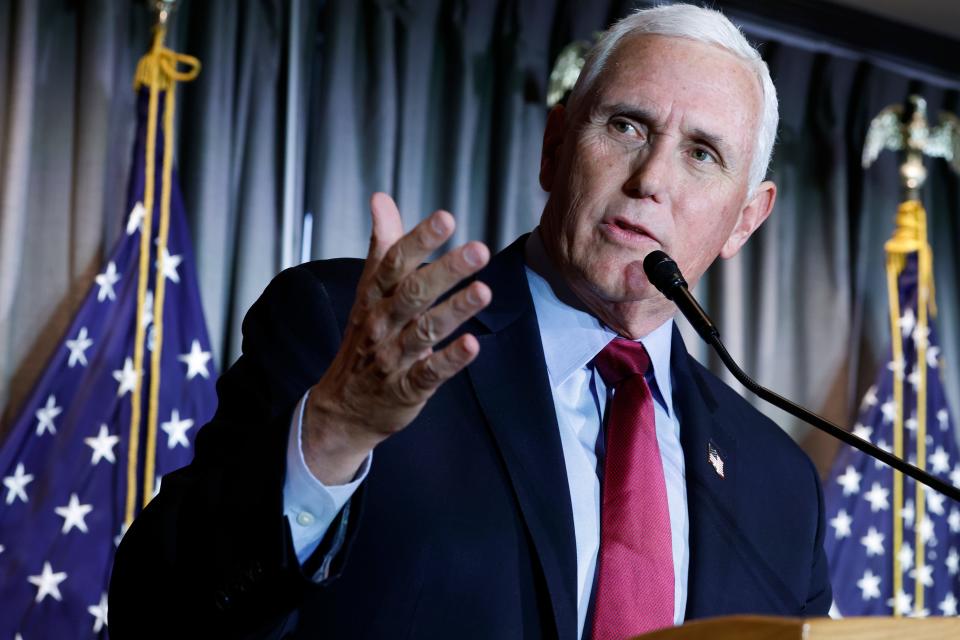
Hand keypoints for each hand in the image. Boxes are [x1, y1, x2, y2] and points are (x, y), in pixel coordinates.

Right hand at [302, 193, 490, 483]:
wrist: (343, 407)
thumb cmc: (365, 340)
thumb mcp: (369, 292)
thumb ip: (382, 246)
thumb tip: (381, 199)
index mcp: (374, 297)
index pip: (394, 263)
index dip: (419, 240)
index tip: (445, 218)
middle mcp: (381, 324)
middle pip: (412, 293)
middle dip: (446, 270)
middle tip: (478, 250)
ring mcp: (393, 357)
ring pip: (424, 330)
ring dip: (455, 310)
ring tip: (483, 291)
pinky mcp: (406, 388)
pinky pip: (429, 373)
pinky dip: (451, 360)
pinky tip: (472, 345)